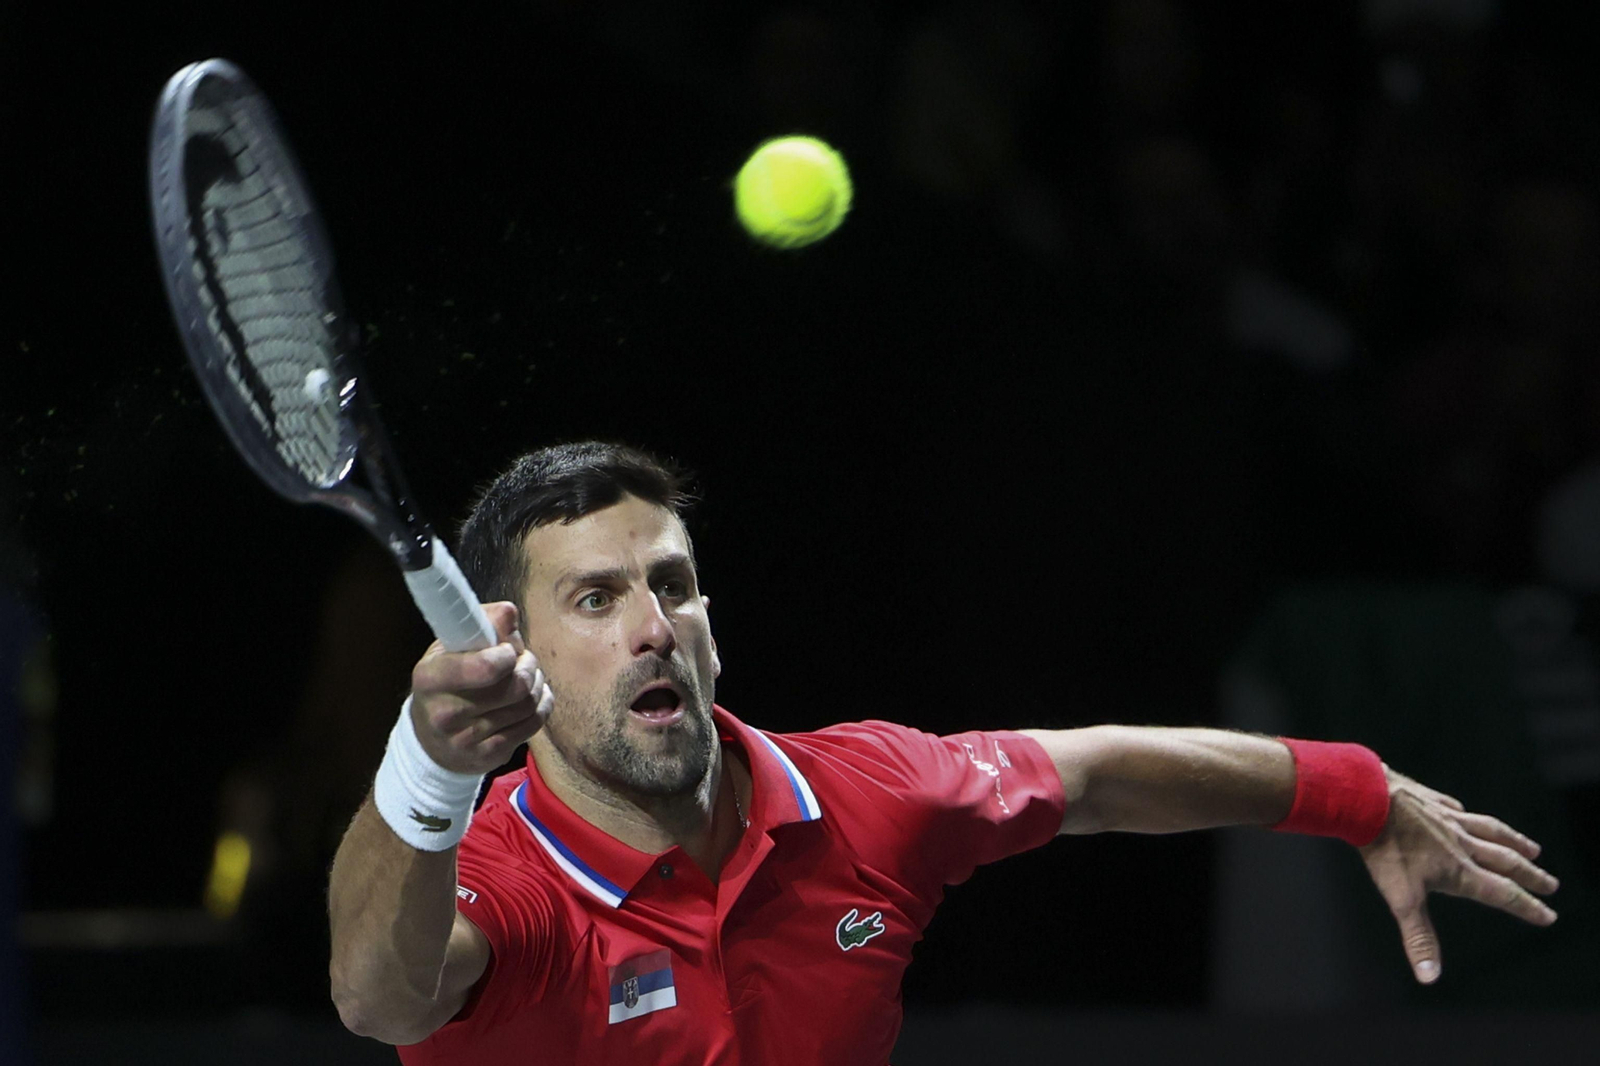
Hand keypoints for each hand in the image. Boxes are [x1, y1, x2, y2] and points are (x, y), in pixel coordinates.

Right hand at [409, 602, 553, 774]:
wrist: (432, 741)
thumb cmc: (447, 681)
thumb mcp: (451, 647)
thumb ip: (482, 624)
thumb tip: (509, 613)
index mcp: (431, 678)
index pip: (484, 666)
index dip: (507, 654)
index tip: (507, 649)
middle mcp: (445, 712)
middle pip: (515, 686)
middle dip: (528, 665)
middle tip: (523, 659)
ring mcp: (466, 740)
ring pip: (527, 704)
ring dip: (536, 683)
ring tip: (527, 676)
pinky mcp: (488, 756)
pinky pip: (533, 724)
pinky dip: (541, 704)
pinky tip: (532, 696)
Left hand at [1360, 766, 1558, 984]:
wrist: (1366, 799)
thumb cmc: (1385, 850)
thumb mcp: (1401, 899)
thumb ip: (1418, 937)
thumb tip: (1429, 977)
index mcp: (1459, 870)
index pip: (1501, 893)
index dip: (1526, 907)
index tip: (1548, 915)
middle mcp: (1461, 843)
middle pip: (1505, 861)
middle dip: (1530, 876)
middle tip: (1551, 884)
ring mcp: (1448, 819)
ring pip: (1491, 831)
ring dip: (1514, 842)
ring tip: (1532, 849)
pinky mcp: (1431, 801)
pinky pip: (1458, 809)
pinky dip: (1471, 816)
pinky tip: (1468, 813)